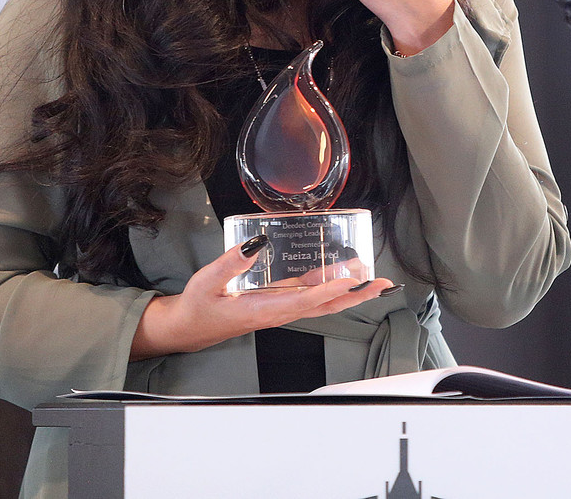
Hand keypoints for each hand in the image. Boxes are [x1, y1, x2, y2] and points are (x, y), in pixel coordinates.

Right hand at [129, 238, 395, 360]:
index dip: (328, 291)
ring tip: (370, 276)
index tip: (349, 280)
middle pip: (324, 306)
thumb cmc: (199, 306)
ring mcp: (280, 307)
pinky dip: (328, 284)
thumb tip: (256, 244)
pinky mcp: (277, 301)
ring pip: (321, 301)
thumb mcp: (208, 281)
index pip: (302, 302)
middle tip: (380, 283)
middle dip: (354, 296)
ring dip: (347, 291)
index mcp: (263, 311)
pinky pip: (309, 294)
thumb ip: (231, 263)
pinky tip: (339, 272)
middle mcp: (278, 311)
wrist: (191, 326)